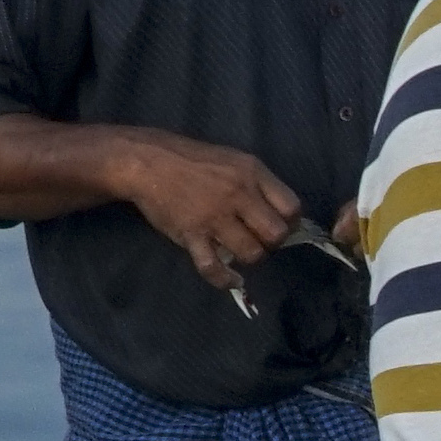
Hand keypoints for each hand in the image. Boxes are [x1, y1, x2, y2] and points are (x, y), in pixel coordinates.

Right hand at [0, 114, 313, 297]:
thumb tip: (286, 215)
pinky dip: (225, 280)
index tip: (278, 224)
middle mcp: (237, 195)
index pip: (292, 208)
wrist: (147, 163)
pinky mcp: (191, 236)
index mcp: (252, 173)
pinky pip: (215, 268)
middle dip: (272, 243)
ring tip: (238, 250)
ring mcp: (214, 217)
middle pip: (276, 235)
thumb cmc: (195, 162)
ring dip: (249, 258)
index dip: (290, 222)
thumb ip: (261, 185)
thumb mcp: (235, 161)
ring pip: (251, 254)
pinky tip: (230, 279)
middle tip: (257, 239)